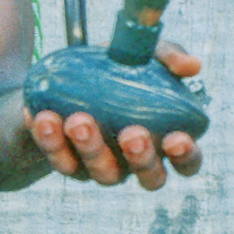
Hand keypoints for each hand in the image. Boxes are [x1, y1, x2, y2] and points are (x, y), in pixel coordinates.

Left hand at [25, 40, 203, 188]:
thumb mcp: (138, 55)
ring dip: (91, 148)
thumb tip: (192, 66)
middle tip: (131, 133)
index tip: (177, 139)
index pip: (187, 162)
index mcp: (164, 142)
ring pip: (102, 173)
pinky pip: (60, 159)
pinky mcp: (68, 165)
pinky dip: (49, 139)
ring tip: (78, 120)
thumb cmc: (114, 71)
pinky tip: (41, 116)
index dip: (186, 156)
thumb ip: (166, 56)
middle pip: (150, 178)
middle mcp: (136, 163)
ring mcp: (102, 168)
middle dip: (142, 159)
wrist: (61, 82)